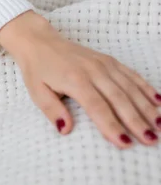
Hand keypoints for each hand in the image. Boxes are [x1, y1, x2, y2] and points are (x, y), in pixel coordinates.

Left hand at [0, 11, 160, 148]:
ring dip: (147, 108)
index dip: (112, 126)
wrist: (40, 42)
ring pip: (130, 88)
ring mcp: (105, 65)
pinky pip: (132, 76)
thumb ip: (52, 111)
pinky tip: (158, 102)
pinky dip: (146, 88)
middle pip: (120, 100)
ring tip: (160, 126)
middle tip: (151, 140)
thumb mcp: (36, 92)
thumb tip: (65, 130)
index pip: (98, 108)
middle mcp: (94, 71)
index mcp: (75, 81)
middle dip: (137, 121)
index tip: (125, 143)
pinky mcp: (110, 61)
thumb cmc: (37, 70)